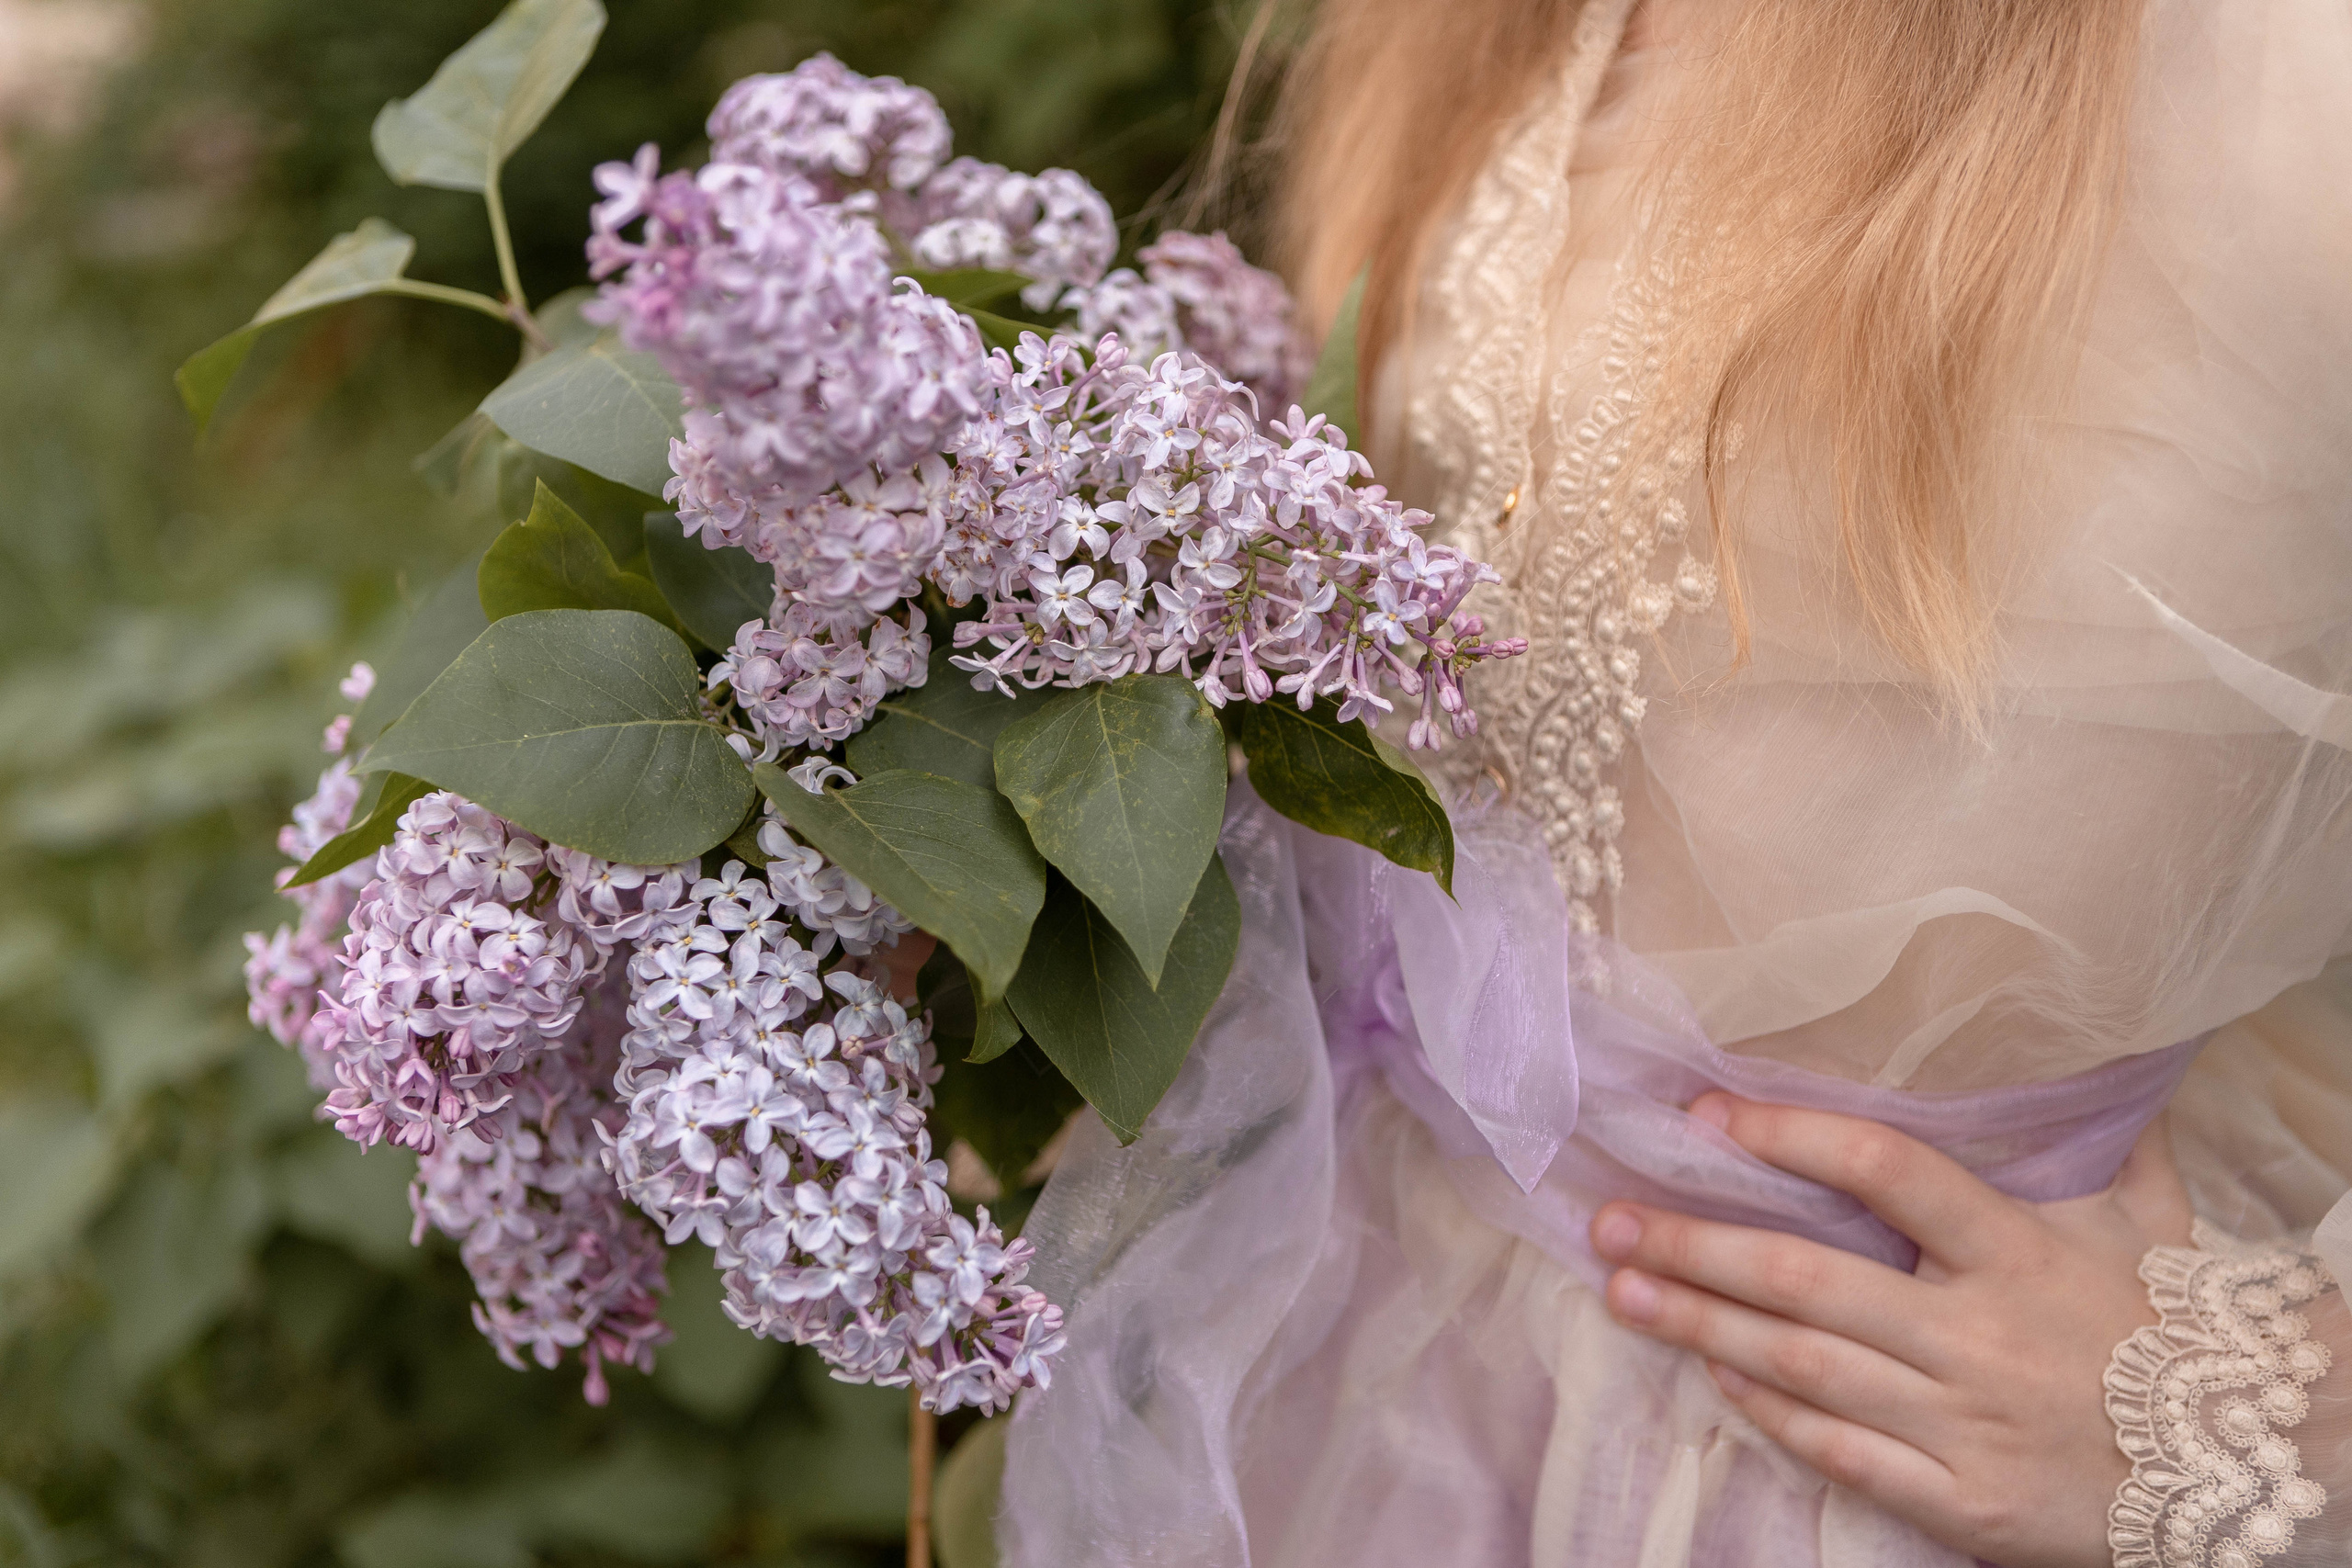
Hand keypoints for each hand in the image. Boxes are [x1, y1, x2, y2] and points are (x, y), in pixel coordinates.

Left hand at [1588, 1094, 2194, 1567]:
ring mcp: (1966, 1424)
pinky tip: (1716, 1381)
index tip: (1709, 1113)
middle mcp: (1978, 1334)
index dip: (1793, 1135)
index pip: (1888, 1172)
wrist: (2265, 1466)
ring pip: (1803, 1368)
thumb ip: (2102, 1133)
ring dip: (1702, 1328)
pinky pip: (1844, 1457)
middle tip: (1607, 1220)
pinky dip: (1773, 1418)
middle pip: (1806, 1280)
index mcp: (2017, 1250)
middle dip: (1695, 1246)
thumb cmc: (2189, 1328)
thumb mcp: (2151, 1219)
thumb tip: (2086, 1041)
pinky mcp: (1966, 1504)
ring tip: (1625, 1290)